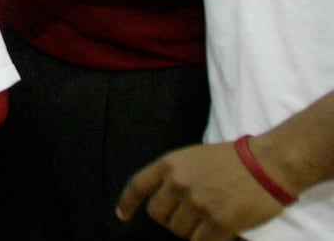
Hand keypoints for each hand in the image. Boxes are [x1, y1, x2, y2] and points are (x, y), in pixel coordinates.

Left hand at [117, 141, 287, 240]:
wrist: (269, 163)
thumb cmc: (235, 159)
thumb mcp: (195, 157)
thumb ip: (176, 175)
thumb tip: (164, 198)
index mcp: (170, 164)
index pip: (138, 185)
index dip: (127, 203)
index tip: (122, 215)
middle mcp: (179, 183)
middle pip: (158, 215)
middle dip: (171, 220)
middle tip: (191, 217)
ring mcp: (198, 203)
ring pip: (179, 232)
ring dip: (192, 232)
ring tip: (209, 220)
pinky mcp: (219, 222)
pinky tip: (218, 234)